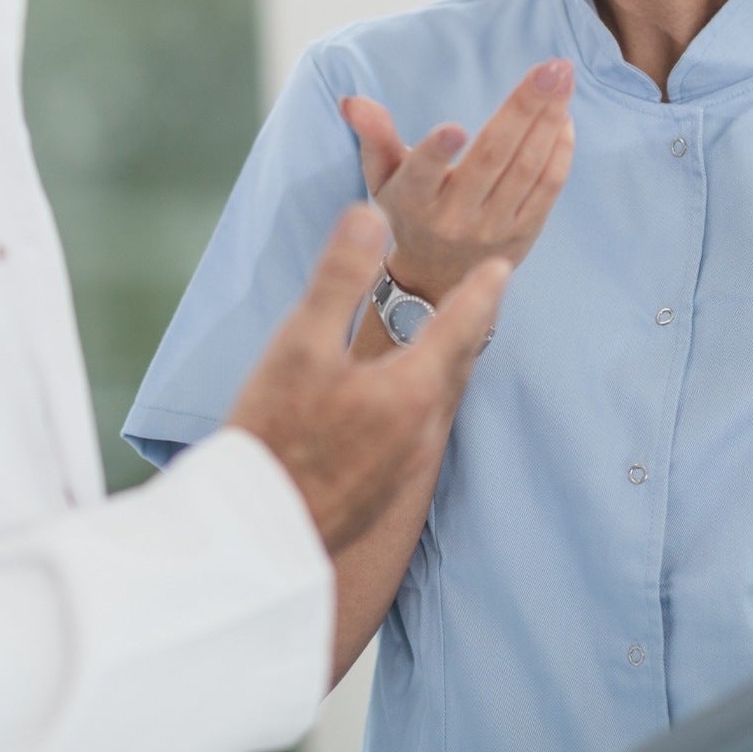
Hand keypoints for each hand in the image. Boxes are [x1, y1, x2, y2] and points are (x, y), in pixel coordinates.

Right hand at [227, 206, 510, 555]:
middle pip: (458, 364)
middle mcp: (422, 429)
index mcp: (412, 389)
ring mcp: (406, 466)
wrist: (250, 536)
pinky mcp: (385, 490)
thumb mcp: (298, 345)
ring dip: (449, 364)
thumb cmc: (272, 437)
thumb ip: (339, 278)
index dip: (481, 291)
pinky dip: (426, 398)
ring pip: (442, 399)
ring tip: (449, 341)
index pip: (461, 325)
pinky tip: (403, 403)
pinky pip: (421, 429)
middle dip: (471, 326)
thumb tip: (371, 215)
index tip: (502, 268)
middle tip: (484, 296)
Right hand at [342, 60, 574, 304]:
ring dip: (549, 120)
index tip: (453, 128)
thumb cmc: (409, 211)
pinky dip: (560, 151)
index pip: (420, 174)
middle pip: (492, 157)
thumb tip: (352, 100)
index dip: (434, 154)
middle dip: (524, 108)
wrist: (440, 277)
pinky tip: (564, 118)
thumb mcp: (382, 176)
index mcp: (412, 199)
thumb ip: (374, 135)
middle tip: (552, 68)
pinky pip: (548, 188)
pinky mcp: (524, 233)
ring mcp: (492, 227)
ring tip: (562, 79)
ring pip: (526, 168)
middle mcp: (452, 217)